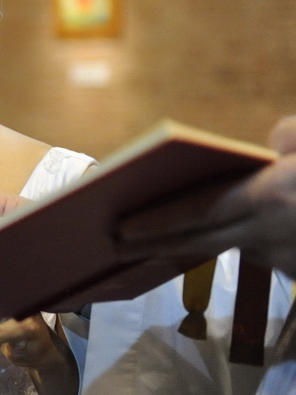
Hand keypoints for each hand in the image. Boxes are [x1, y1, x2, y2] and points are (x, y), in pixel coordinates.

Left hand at [118, 116, 295, 278]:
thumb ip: (286, 135)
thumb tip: (268, 145)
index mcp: (271, 196)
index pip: (199, 212)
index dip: (159, 222)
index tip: (122, 229)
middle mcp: (272, 232)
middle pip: (202, 241)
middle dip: (156, 244)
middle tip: (116, 246)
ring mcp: (286, 258)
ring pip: (235, 246)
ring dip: (201, 242)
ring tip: (159, 240)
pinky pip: (262, 253)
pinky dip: (246, 241)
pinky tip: (230, 233)